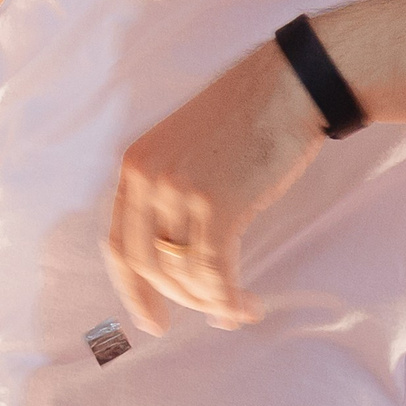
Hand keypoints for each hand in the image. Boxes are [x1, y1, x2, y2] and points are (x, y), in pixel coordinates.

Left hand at [106, 39, 326, 333]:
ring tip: (236, 309)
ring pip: (181, 273)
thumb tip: (178, 255)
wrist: (287, 87)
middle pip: (146, 264)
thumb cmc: (247, 120)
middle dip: (175, 300)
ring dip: (209, 302)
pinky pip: (214, 272)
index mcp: (134, 165)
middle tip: (207, 317)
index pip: (118, 242)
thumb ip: (171, 193)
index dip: (131, 288)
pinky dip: (228, 299)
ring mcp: (178, 190)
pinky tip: (246, 305)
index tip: (148, 319)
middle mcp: (146, 178)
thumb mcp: (186, 151)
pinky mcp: (217, 203)